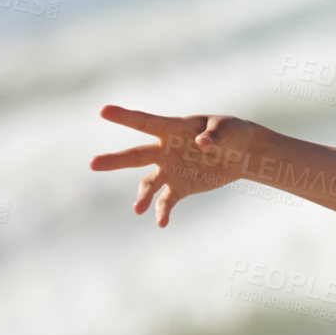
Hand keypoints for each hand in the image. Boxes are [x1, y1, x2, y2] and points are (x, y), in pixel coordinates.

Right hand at [89, 105, 257, 226]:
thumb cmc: (232, 132)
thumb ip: (215, 134)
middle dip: (115, 160)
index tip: (103, 111)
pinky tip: (162, 223)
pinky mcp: (180, 187)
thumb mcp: (228, 129)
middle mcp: (165, 149)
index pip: (146, 122)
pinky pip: (166, 201)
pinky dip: (162, 212)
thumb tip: (202, 142)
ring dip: (142, 196)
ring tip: (138, 209)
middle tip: (92, 164)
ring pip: (148, 183)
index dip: (125, 116)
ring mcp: (170, 169)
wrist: (243, 154)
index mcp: (174, 128)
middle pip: (136, 155)